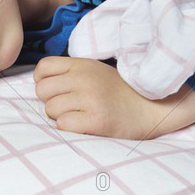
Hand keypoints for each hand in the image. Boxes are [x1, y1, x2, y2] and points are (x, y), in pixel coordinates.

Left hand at [34, 57, 194, 138]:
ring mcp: (90, 98)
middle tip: (71, 107)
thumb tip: (40, 85)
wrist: (154, 107)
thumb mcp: (95, 71)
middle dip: (52, 102)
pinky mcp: (96, 120)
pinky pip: (63, 125)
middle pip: (42, 92)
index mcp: (81, 64)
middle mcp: (83, 78)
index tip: (57, 91)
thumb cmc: (121, 91)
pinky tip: (85, 126)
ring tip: (81, 116)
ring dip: (61, 117)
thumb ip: (70, 74)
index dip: (43, 82)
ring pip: (51, 110)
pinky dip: (70, 129)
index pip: (42, 68)